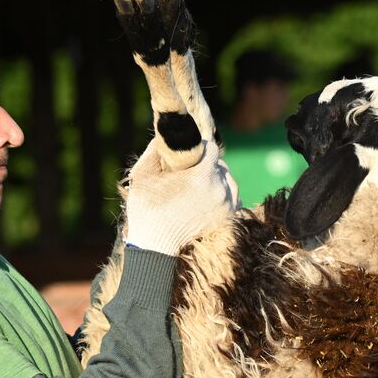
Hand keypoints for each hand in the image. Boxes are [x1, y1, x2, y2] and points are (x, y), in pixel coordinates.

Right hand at [124, 136, 238, 254]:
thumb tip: (167, 133)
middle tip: (192, 170)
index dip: (201, 147)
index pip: (212, 148)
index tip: (192, 151)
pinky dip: (224, 196)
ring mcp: (226, 205)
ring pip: (229, 182)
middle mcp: (220, 189)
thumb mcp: (144, 171)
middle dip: (208, 164)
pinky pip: (233, 199)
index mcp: (203, 174)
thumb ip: (157, 148)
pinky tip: (210, 196)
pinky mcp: (227, 219)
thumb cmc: (146, 207)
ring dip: (218, 179)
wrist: (155, 244)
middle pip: (221, 165)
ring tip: (201, 183)